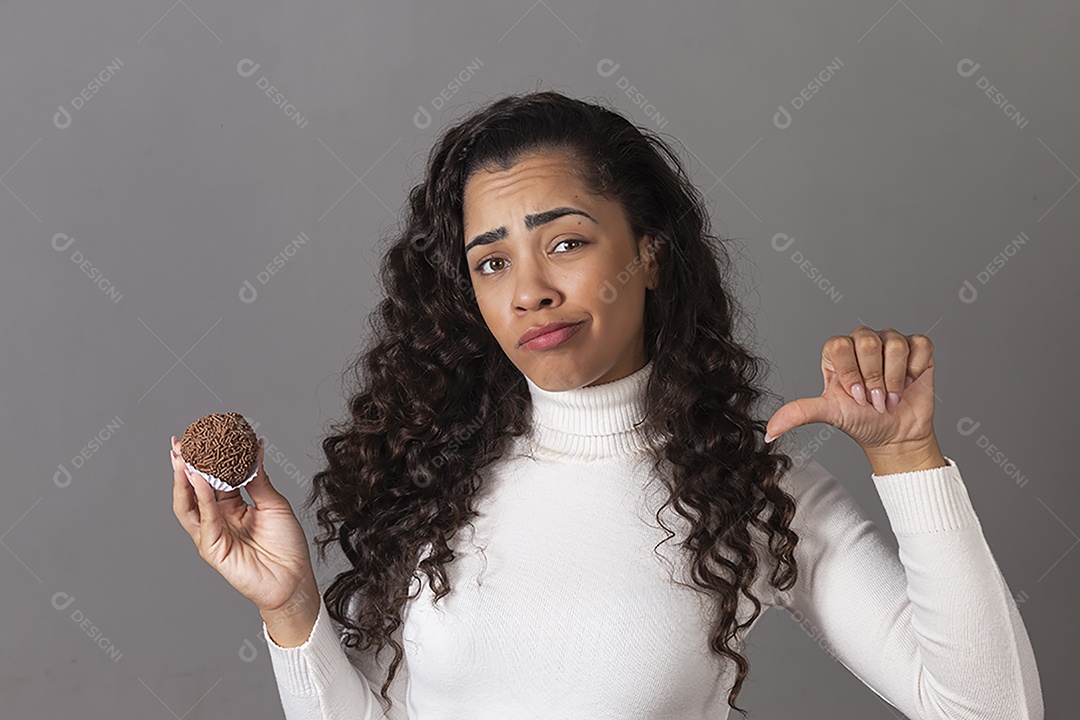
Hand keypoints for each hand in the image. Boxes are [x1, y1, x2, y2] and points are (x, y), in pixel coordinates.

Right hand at [171, 435, 316, 614]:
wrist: (294, 578)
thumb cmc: (287, 545)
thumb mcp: (274, 503)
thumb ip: (259, 478)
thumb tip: (255, 447)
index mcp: (232, 507)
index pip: (213, 478)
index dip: (206, 460)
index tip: (201, 438)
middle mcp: (218, 519)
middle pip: (195, 489)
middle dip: (185, 466)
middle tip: (180, 444)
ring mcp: (212, 534)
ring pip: (189, 504)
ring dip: (183, 480)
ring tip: (182, 457)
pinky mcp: (212, 549)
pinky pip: (204, 519)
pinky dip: (201, 497)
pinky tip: (200, 479)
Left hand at [764, 326, 937, 455]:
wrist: (894, 434)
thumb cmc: (860, 421)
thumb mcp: (829, 414)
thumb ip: (798, 413)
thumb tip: (770, 430)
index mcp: (837, 351)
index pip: (839, 345)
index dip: (850, 373)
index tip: (855, 397)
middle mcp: (862, 341)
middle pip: (867, 342)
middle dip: (873, 379)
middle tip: (874, 401)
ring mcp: (889, 341)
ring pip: (894, 345)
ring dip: (894, 379)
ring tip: (890, 397)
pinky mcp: (916, 347)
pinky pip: (919, 346)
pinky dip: (915, 371)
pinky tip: (908, 384)